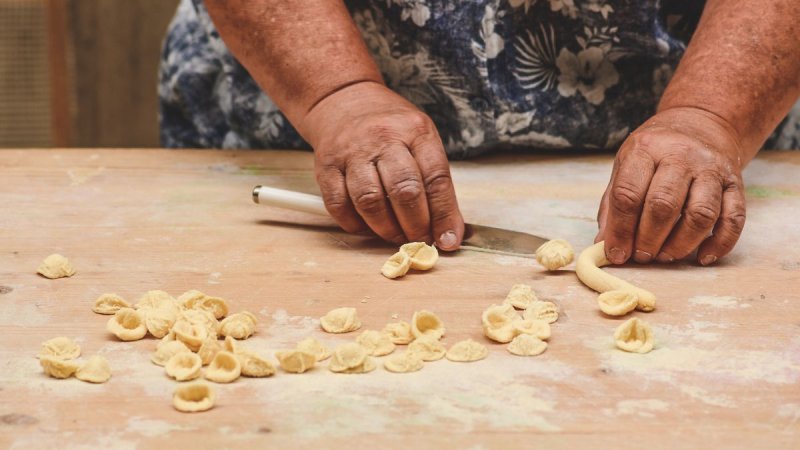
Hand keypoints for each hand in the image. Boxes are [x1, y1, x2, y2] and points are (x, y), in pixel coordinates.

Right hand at [299, 81, 464, 249]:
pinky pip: (339, 205)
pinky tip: (367, 226)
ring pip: (370, 201)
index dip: (444, 215)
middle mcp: (383, 138)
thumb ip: (435, 182)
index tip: (448, 240)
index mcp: (415, 131)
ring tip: (395, 235)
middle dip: (416, 226)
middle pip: (404, 191)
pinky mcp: (326, 166)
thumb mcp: (421, 140)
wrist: (342, 100)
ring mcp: (351, 152)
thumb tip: (449, 231)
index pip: (436, 178)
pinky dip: (355, 224)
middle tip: (420, 240)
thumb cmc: (389, 127)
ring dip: (386, 229)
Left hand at [596, 107, 746, 264]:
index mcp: (646, 150)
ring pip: (701, 214)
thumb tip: (605, 247)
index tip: (617, 254)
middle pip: (663, 205)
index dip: (621, 230)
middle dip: (649, 239)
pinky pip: (733, 219)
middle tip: (642, 256)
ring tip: (665, 256)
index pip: (628, 194)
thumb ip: (613, 206)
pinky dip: (719, 244)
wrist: (701, 124)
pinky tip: (702, 258)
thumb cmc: (655, 153)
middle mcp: (681, 156)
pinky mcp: (736, 184)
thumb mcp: (626, 166)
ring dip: (681, 244)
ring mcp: (712, 169)